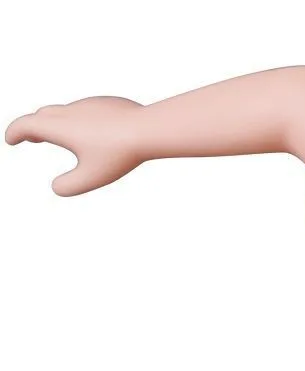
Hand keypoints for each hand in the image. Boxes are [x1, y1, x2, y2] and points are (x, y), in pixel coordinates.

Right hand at [6, 96, 143, 195]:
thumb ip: (68, 186)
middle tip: (29, 138)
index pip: (27, 125)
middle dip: (32, 126)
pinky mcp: (104, 104)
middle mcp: (70, 111)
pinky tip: (88, 133)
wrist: (146, 128)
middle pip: (42, 115)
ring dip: (54, 122)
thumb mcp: (91, 177)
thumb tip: (56, 188)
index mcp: (60, 127)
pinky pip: (84, 111)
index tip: (10, 140)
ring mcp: (87, 105)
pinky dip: (75, 121)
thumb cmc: (118, 153)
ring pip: (63, 111)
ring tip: (55, 134)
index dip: (15, 132)